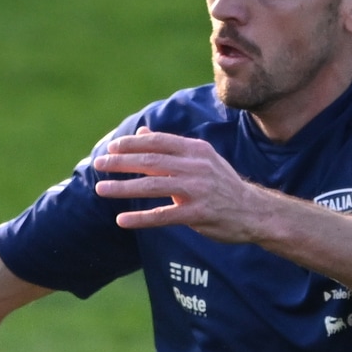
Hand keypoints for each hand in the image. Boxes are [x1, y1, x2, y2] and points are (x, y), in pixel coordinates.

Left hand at [93, 132, 274, 241]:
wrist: (253, 211)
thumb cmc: (220, 184)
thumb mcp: (200, 159)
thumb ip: (170, 148)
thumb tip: (141, 132)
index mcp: (196, 150)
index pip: (158, 142)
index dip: (132, 144)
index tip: (111, 147)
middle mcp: (196, 166)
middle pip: (151, 161)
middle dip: (121, 162)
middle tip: (99, 163)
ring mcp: (197, 190)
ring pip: (152, 185)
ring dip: (123, 187)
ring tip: (101, 189)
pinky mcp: (197, 213)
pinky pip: (163, 215)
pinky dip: (140, 218)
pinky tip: (122, 220)